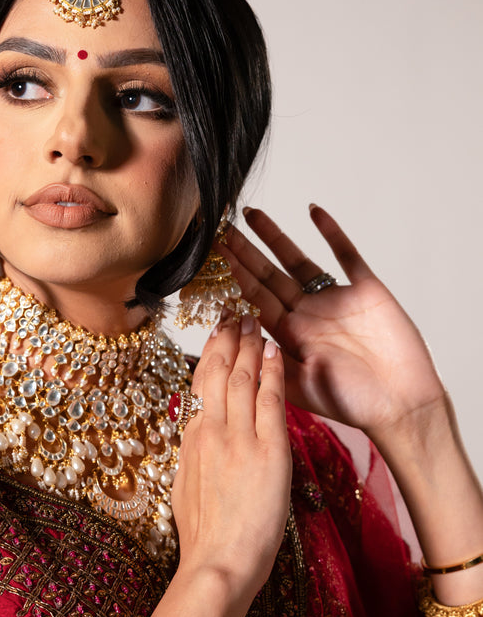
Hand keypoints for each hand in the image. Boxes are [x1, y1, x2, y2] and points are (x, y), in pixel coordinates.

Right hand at [171, 311, 291, 601]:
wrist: (218, 563)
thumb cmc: (205, 538)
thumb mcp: (186, 489)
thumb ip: (193, 458)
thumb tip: (195, 440)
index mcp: (192, 440)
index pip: (200, 386)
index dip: (209, 355)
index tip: (216, 334)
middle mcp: (211, 431)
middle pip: (218, 372)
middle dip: (227, 339)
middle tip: (234, 313)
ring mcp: (238, 439)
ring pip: (242, 378)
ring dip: (249, 345)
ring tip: (254, 320)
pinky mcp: (267, 451)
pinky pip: (270, 401)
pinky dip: (272, 372)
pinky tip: (275, 352)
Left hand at [219, 205, 446, 438]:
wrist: (402, 405)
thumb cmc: (353, 403)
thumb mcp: (302, 388)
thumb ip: (271, 364)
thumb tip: (240, 339)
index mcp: (290, 336)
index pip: (255, 300)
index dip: (234, 277)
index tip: (213, 257)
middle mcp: (308, 314)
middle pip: (269, 276)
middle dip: (244, 252)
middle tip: (221, 228)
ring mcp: (335, 299)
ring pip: (298, 260)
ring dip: (275, 237)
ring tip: (251, 213)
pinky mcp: (366, 289)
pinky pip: (346, 254)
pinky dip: (331, 232)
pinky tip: (313, 211)